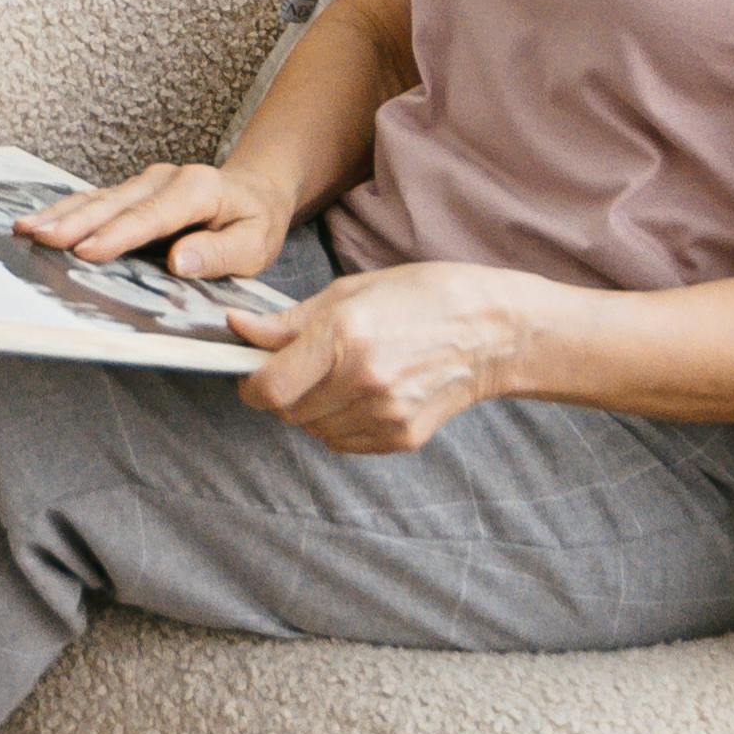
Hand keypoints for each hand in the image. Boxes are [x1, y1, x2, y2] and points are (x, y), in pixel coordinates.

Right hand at [19, 155, 296, 281]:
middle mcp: (165, 179)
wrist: (254, 193)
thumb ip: (219, 254)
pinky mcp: (131, 192)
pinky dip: (65, 213)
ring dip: (61, 215)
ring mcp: (145, 182)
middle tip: (40, 239)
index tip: (86, 251)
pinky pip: (95, 202)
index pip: (153, 216)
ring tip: (26, 231)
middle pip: (116, 203)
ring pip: (98, 200)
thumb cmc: (253, 224)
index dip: (118, 234)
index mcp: (198, 190)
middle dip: (76, 222)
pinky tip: (37, 222)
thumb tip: (178, 261)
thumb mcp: (254, 246)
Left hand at [225, 264, 521, 456]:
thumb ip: (290, 321)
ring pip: (314, 430)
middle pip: (287, 412)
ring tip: (341, 377)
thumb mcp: (351, 290)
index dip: (251, 385)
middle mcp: (361, 380)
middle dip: (282, 394)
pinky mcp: (401, 438)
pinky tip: (364, 394)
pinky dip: (340, 424)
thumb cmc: (424, 296)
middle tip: (301, 370)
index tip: (254, 375)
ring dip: (312, 410)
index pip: (269, 386)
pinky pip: (344, 442)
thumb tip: (240, 329)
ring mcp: (383, 414)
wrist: (493, 331)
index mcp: (343, 336)